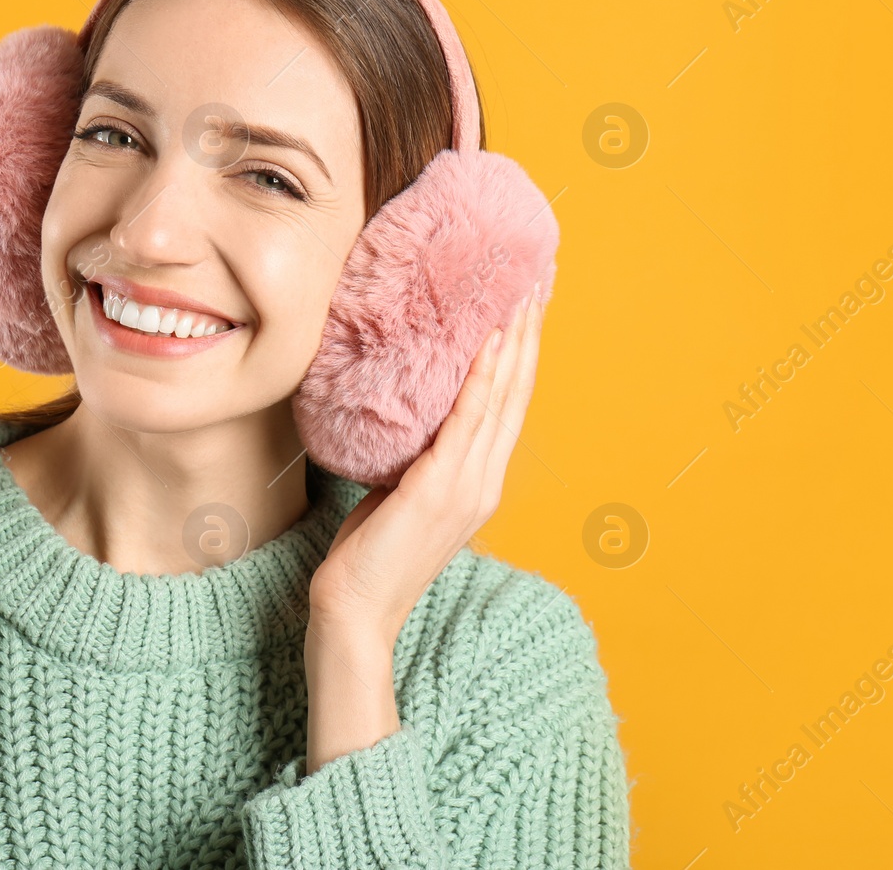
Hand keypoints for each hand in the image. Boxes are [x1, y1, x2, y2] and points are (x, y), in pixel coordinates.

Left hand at [308, 280, 545, 647]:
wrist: (354, 614)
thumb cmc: (368, 556)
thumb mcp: (398, 492)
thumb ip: (415, 455)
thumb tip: (406, 410)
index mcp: (480, 482)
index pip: (510, 404)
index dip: (523, 352)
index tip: (528, 304)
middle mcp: (485, 481)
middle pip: (517, 392)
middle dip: (529, 332)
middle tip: (538, 278)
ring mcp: (468, 486)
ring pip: (502, 399)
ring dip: (514, 341)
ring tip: (522, 292)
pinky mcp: (441, 489)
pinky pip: (468, 420)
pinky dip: (482, 376)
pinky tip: (488, 339)